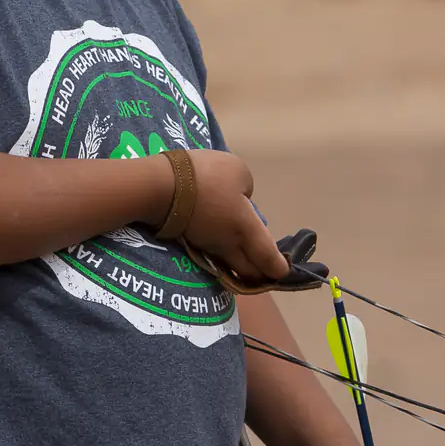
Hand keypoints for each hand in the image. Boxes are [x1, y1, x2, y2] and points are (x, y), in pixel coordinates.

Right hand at [177, 150, 289, 284]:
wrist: (160, 186)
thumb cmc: (206, 177)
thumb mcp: (238, 171)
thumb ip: (247, 189)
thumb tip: (241, 200)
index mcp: (248, 231)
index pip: (270, 262)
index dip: (280, 269)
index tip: (284, 268)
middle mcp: (230, 246)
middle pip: (250, 274)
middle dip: (261, 273)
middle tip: (266, 264)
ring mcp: (208, 246)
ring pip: (231, 265)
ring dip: (241, 263)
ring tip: (244, 248)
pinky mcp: (191, 241)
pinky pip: (214, 253)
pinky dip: (222, 251)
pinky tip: (220, 234)